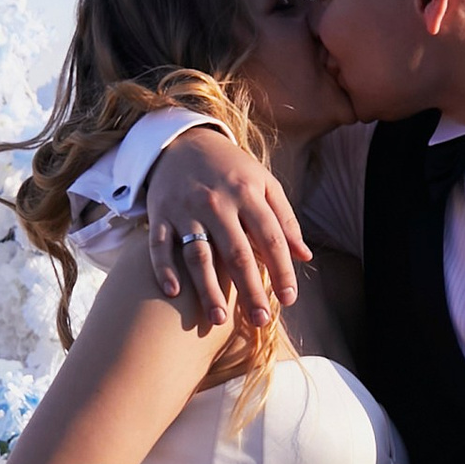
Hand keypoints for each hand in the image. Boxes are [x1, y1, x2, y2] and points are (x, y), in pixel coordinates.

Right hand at [147, 129, 309, 329]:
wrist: (182, 142)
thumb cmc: (231, 170)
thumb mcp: (264, 183)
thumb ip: (285, 220)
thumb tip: (304, 256)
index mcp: (247, 194)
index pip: (271, 239)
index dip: (282, 270)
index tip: (289, 299)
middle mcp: (216, 203)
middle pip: (237, 253)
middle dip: (250, 290)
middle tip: (260, 321)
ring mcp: (185, 210)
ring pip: (198, 255)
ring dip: (208, 289)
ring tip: (219, 319)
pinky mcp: (159, 215)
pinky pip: (159, 246)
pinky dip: (164, 269)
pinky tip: (174, 294)